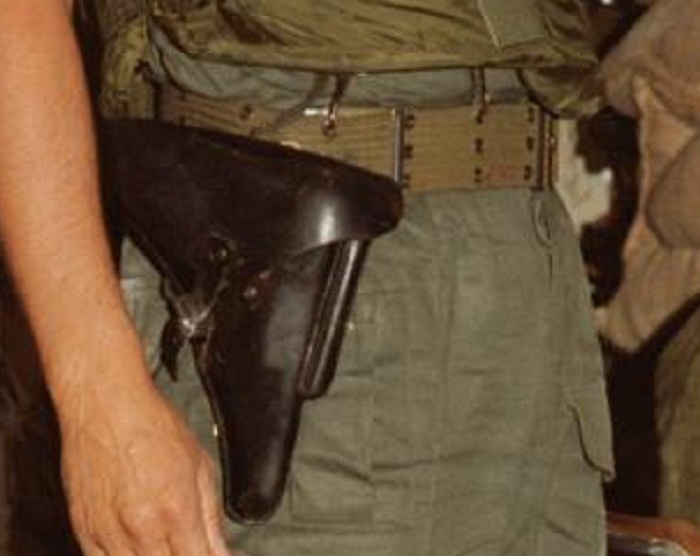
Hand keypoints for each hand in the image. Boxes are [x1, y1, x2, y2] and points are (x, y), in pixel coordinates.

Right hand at [57, 371, 230, 555]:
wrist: (106, 404)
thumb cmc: (152, 425)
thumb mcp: (200, 466)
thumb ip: (211, 517)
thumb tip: (221, 551)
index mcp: (177, 511)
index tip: (211, 555)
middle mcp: (142, 528)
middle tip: (188, 545)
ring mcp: (109, 533)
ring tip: (163, 544)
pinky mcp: (83, 530)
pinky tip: (136, 549)